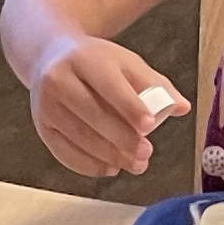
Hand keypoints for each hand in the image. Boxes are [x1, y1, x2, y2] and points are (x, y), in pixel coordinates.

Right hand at [29, 34, 189, 177]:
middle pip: (92, 114)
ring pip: (79, 137)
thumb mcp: (125, 62)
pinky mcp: (41, 125)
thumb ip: (156, 85)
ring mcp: (46, 104)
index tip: (149, 125)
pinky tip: (110, 168)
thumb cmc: (95, 62)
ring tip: (135, 164)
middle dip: (122, 138)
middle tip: (146, 153)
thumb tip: (182, 107)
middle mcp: (59, 79)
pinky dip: (89, 165)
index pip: (109, 85)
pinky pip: (64, 152)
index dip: (129, 107)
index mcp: (85, 58)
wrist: (49, 56)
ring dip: (110, 156)